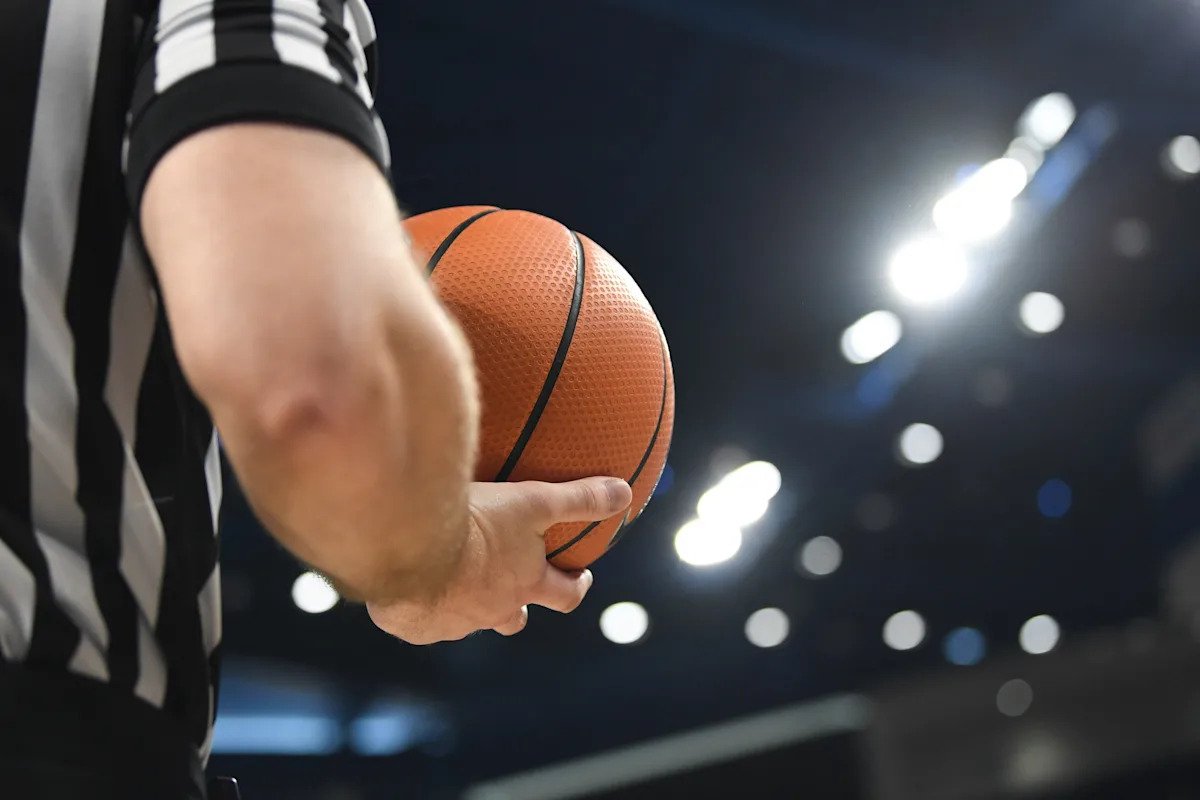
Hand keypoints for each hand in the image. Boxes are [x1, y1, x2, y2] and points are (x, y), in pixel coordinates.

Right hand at [367, 477, 631, 643]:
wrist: (410, 545)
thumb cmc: (477, 522)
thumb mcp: (534, 501)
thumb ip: (579, 498)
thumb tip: (625, 492)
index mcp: (526, 584)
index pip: (564, 595)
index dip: (574, 587)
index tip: (580, 578)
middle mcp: (494, 611)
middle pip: (515, 619)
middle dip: (520, 606)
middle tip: (515, 587)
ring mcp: (454, 623)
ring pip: (468, 622)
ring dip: (470, 605)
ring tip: (456, 581)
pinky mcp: (416, 626)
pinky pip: (424, 624)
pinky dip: (424, 609)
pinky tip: (410, 588)